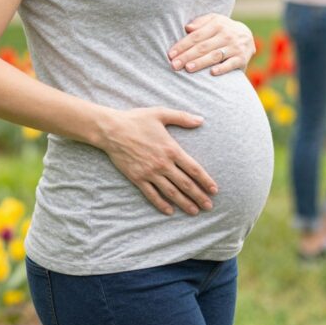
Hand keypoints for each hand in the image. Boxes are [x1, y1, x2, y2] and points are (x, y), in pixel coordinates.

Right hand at [101, 107, 216, 215]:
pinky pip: (152, 194)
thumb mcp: (161, 113)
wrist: (111, 130)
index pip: (194, 169)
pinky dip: (161, 203)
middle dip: (199, 196)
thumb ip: (182, 118)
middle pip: (185, 184)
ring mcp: (150, 173)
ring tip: (194, 211)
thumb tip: (201, 120)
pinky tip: (169, 211)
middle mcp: (163, 164)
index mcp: (171, 149)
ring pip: (171, 192)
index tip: (214, 190)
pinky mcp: (137, 178)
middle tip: (209, 206)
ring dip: (184, 203)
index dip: (205, 181)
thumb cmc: (136, 119)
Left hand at [168, 14, 254, 74]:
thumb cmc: (223, 29)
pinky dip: (222, 68)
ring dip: (201, 62)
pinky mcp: (242, 58)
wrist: (247, 36)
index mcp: (217, 24)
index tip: (171, 54)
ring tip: (188, 68)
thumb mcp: (214, 20)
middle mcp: (227, 35)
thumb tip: (187, 28)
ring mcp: (235, 47)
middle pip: (203, 47)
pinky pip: (231, 64)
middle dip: (187, 56)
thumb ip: (200, 22)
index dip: (183, 45)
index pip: (196, 36)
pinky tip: (212, 73)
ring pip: (215, 55)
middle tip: (174, 65)